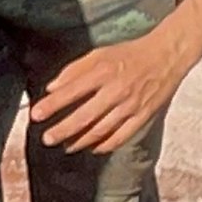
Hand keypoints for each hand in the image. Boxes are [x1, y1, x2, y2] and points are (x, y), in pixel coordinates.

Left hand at [30, 28, 193, 154]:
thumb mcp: (98, 54)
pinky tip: (93, 148)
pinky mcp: (143, 116)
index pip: (70, 92)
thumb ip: (73, 70)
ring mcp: (131, 106)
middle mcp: (115, 91)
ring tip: (66, 146)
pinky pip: (122, 136)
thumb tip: (51, 87)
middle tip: (47, 138)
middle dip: (63, 130)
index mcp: (102, 72)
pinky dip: (106, 145)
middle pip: (84, 116)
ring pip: (101, 130)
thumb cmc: (129, 54)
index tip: (35, 115)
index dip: (51, 105)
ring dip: (81, 141)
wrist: (166, 57)